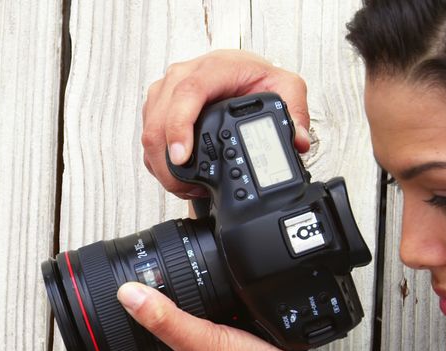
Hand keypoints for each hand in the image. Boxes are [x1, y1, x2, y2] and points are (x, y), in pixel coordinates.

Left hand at [116, 281, 337, 350]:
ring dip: (189, 304)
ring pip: (191, 325)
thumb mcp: (202, 344)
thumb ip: (165, 320)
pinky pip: (220, 322)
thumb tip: (129, 295)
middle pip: (160, 335)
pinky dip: (218, 305)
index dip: (118, 326)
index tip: (112, 298)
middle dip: (153, 309)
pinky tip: (223, 290)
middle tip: (147, 279)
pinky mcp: (240, 348)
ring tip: (182, 279)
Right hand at [141, 50, 311, 199]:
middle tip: (188, 187)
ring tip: (187, 186)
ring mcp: (166, 90)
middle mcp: (183, 76)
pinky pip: (148, 135)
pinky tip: (177, 174)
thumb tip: (298, 140)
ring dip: (161, 164)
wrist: (239, 69)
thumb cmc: (255, 75)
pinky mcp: (158, 105)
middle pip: (159, 118)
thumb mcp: (285, 86)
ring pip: (149, 129)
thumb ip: (295, 112)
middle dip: (167, 160)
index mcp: (213, 68)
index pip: (187, 93)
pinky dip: (158, 160)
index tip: (182, 157)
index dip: (179, 127)